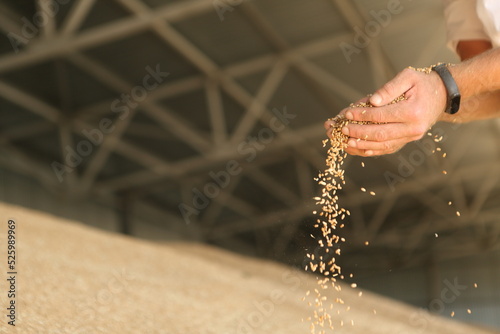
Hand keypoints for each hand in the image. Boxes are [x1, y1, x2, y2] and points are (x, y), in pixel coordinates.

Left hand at [324, 68, 447, 155]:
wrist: (442, 95)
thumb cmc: (422, 83)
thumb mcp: (407, 77)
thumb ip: (389, 88)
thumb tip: (372, 101)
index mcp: (413, 111)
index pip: (381, 116)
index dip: (361, 115)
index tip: (346, 113)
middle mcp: (413, 128)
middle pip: (380, 134)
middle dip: (358, 132)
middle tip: (342, 129)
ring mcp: (411, 137)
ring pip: (383, 145)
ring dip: (362, 145)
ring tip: (345, 142)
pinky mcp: (407, 141)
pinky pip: (387, 149)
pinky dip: (371, 150)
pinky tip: (357, 148)